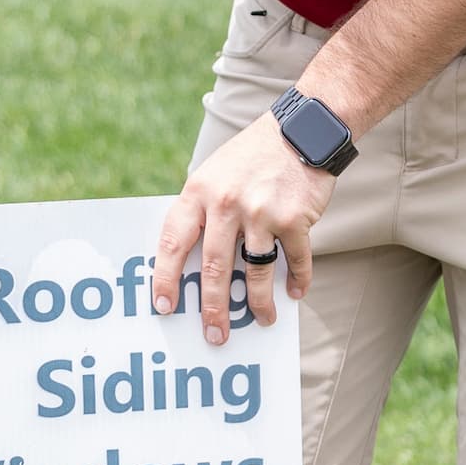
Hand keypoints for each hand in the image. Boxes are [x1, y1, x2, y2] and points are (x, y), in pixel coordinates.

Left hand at [152, 113, 334, 345]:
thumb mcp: (214, 173)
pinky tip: (295, 292)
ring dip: (259, 303)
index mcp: (198, 192)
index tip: (163, 306)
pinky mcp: (293, 218)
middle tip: (214, 334)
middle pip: (213, 268)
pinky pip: (294, 260)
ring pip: (255, 272)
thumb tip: (189, 261)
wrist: (302, 129)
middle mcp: (225, 204)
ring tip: (262, 320)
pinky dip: (297, 279)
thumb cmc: (252, 156)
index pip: (172, 242)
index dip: (164, 278)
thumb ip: (201, 210)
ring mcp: (260, 212)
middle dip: (213, 308)